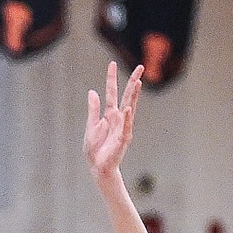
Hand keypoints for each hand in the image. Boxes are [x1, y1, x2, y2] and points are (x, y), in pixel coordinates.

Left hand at [84, 61, 142, 185]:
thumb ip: (93, 109)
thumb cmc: (95, 149)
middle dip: (133, 81)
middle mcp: (119, 118)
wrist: (97, 167)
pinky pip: (126, 127)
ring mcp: (123, 128)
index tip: (112, 64)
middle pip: (127, 96)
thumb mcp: (91, 125)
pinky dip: (127, 118)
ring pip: (130, 108)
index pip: (112, 92)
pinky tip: (128, 108)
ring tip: (138, 82)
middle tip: (140, 66)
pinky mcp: (123, 139)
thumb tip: (92, 91)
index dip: (111, 78)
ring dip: (134, 95)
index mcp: (110, 115)